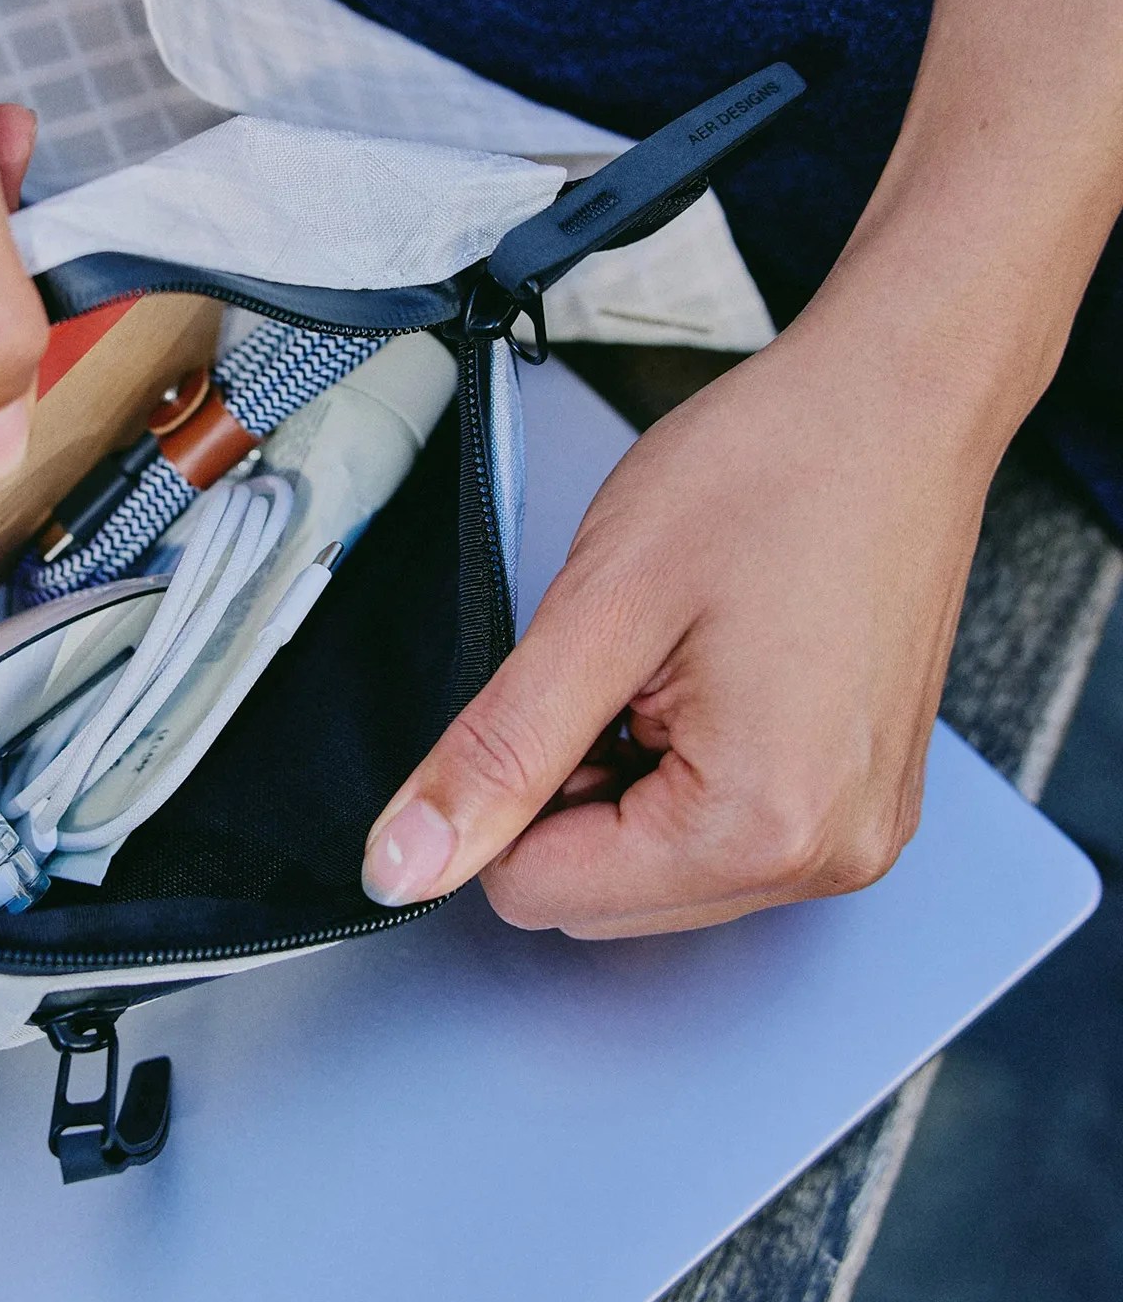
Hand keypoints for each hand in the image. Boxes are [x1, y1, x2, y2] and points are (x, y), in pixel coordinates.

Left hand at [361, 298, 1004, 936]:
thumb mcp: (598, 607)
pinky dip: (679, 773)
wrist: (897, 402)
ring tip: (669, 666)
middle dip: (569, 791)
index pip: (541, 895)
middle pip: (599, 899)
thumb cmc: (773, 471)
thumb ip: (495, 753)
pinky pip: (720, 836)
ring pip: (651, 871)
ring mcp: (854, 835)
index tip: (548, 695)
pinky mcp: (861, 803)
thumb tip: (403, 865)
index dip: (503, 796)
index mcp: (761, 825)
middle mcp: (825, 858)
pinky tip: (706, 680)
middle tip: (615, 671)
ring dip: (622, 781)